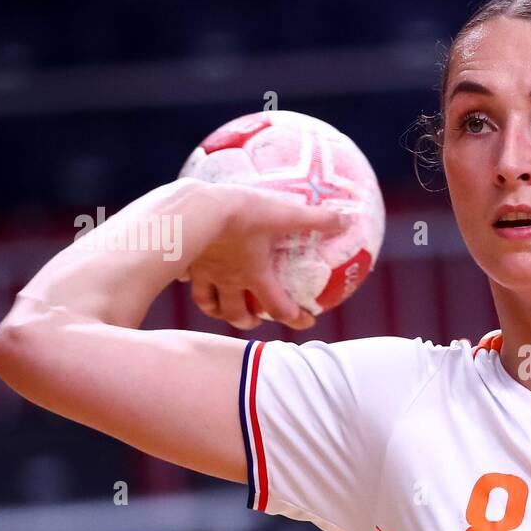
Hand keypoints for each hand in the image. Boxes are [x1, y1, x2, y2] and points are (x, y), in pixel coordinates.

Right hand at [179, 181, 349, 331]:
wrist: (192, 208)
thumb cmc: (240, 214)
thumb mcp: (282, 213)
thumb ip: (315, 219)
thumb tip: (347, 220)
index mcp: (254, 275)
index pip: (277, 307)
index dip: (294, 318)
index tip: (305, 322)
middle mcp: (228, 280)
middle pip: (236, 313)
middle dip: (247, 321)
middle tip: (256, 321)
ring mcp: (203, 273)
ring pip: (207, 302)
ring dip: (217, 310)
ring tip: (222, 309)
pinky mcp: (183, 260)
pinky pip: (183, 276)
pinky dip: (186, 279)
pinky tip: (186, 273)